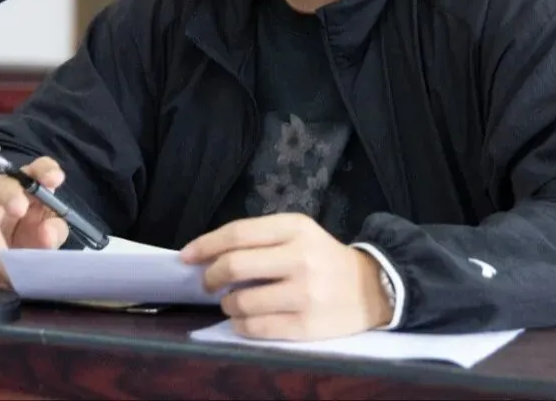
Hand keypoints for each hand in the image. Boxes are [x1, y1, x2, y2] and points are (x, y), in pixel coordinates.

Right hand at [0, 156, 68, 284]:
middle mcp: (3, 188)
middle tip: (20, 209)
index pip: (40, 168)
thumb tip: (47, 236)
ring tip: (7, 265)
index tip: (54, 180)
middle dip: (11, 195)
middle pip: (3, 184)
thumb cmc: (30, 232)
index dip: (46, 171)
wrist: (2, 253)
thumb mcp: (48, 232)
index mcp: (31, 183)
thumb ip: (54, 231)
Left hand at [180, 213, 392, 340]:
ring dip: (227, 303)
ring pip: (242, 301)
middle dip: (211, 276)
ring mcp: (305, 293)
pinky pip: (257, 328)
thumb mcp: (298, 233)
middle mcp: (300, 257)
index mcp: (295, 228)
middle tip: (208, 282)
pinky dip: (240, 324)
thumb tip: (208, 255)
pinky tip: (243, 319)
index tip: (185, 256)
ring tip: (231, 302)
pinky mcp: (307, 326)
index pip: (238, 233)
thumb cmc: (322, 257)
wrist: (369, 288)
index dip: (206, 245)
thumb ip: (259, 239)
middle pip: (235, 266)